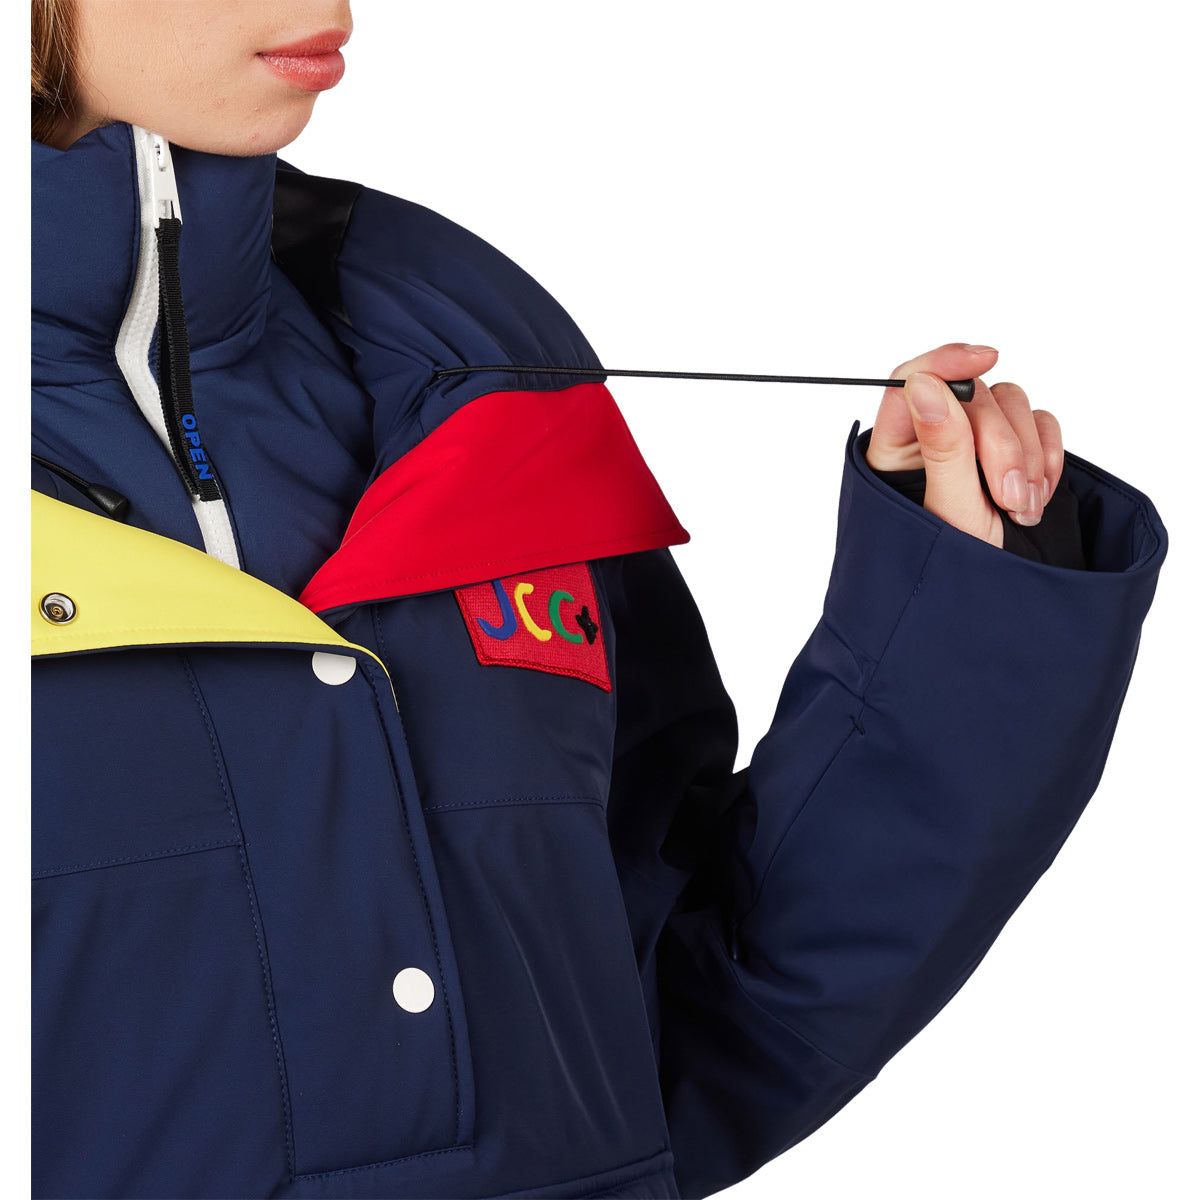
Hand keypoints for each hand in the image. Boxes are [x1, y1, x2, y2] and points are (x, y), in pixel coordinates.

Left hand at [864, 343, 1063, 547]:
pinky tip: (1037, 496)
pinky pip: (1038, 421)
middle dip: (1000, 445)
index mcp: (895, 452)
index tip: (984, 358)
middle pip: (972, 396)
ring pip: (1009, 404)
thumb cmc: (959, 567)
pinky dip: (1046, 455)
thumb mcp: (949, 512)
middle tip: (1008, 497)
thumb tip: (927, 383)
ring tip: (1022, 507)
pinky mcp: (1014, 448)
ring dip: (1025, 455)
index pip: (909, 382)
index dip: (944, 361)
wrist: (1003, 602)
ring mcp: (975, 442)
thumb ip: (942, 447)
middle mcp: (932, 438)